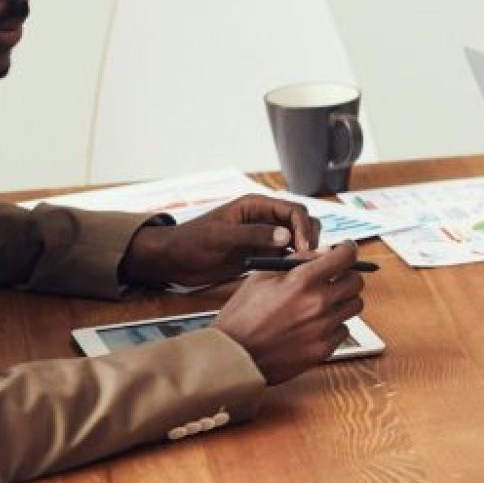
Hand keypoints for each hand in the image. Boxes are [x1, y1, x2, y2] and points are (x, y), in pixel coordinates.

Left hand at [121, 195, 319, 286]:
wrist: (173, 260)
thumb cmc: (191, 241)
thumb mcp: (220, 237)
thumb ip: (253, 235)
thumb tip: (286, 237)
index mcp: (256, 206)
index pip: (293, 211)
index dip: (303, 228)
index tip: (304, 249)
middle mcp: (265, 219)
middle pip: (301, 223)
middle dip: (309, 239)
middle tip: (308, 261)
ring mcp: (264, 237)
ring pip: (297, 240)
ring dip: (304, 252)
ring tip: (303, 270)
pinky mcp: (261, 254)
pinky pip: (285, 256)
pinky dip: (293, 264)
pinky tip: (293, 276)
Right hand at [212, 241, 365, 384]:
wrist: (233, 356)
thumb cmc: (242, 316)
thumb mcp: (261, 277)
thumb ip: (295, 261)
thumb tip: (323, 252)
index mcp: (302, 281)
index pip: (345, 257)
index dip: (348, 250)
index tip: (346, 250)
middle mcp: (318, 303)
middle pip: (356, 282)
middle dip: (348, 275)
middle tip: (336, 277)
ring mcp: (323, 328)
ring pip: (354, 306)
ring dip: (343, 300)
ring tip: (324, 301)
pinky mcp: (324, 349)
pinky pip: (343, 330)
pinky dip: (335, 324)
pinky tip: (316, 324)